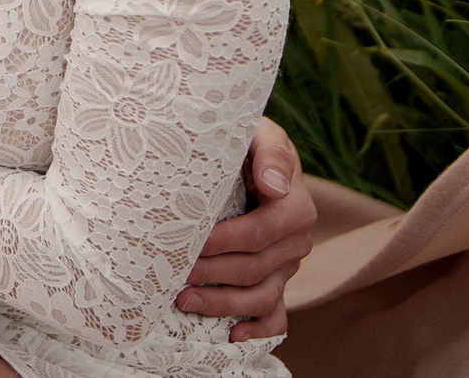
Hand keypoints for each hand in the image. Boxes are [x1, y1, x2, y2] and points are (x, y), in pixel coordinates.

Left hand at [178, 117, 314, 340]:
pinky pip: (275, 313)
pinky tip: (231, 335)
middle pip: (255, 269)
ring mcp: (286, 265)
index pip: (259, 234)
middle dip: (212, 274)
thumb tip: (275, 185)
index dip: (224, 242)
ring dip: (224, 304)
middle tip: (173, 275)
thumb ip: (271, 154)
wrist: (253, 154)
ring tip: (184, 301)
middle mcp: (296, 241)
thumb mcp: (261, 134)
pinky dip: (257, 329)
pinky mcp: (276, 279)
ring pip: (262, 296)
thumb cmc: (248, 141)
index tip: (189, 243)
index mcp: (295, 207)